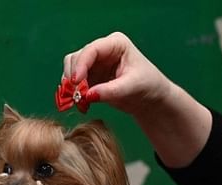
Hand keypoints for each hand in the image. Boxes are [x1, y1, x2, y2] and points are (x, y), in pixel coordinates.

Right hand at [62, 32, 211, 167]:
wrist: (151, 99)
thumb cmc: (148, 86)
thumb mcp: (132, 87)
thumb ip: (110, 91)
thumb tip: (87, 95)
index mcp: (115, 44)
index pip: (91, 50)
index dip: (80, 64)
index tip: (76, 82)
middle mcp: (102, 50)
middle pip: (76, 58)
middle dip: (73, 77)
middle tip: (76, 96)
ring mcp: (94, 63)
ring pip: (71, 69)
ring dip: (71, 86)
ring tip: (79, 101)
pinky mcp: (90, 77)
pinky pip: (74, 83)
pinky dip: (73, 93)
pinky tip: (80, 104)